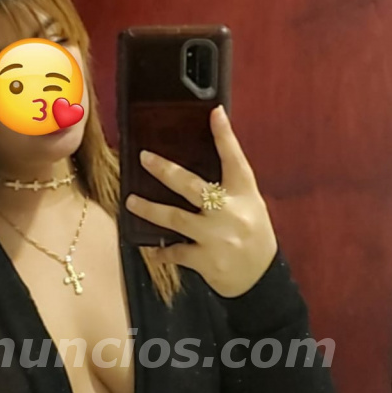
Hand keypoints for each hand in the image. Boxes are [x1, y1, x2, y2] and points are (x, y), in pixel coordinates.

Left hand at [124, 105, 277, 297]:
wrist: (261, 279)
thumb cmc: (253, 236)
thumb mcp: (250, 206)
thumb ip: (229, 188)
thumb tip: (196, 167)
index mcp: (244, 194)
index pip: (235, 160)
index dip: (225, 136)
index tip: (214, 113)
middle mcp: (230, 212)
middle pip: (192, 186)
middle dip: (165, 170)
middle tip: (144, 158)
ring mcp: (216, 237)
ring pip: (175, 218)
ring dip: (149, 209)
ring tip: (130, 202)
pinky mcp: (205, 260)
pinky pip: (175, 252)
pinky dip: (159, 252)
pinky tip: (148, 249)